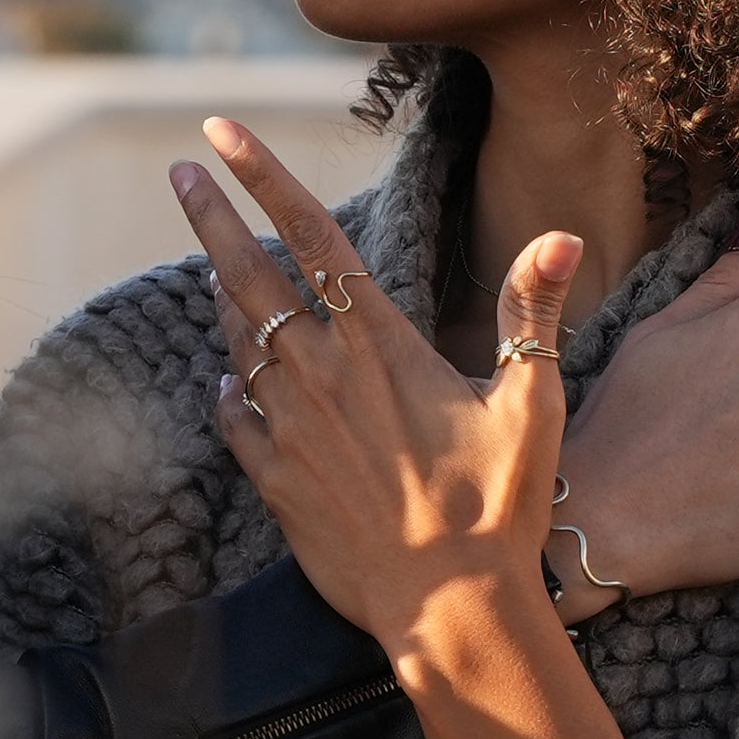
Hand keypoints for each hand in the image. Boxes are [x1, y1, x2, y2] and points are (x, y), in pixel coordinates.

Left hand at [176, 119, 580, 656]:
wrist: (450, 608)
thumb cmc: (499, 507)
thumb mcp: (532, 403)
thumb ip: (531, 312)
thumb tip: (559, 237)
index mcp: (377, 343)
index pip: (311, 235)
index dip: (265, 175)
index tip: (221, 130)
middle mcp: (320, 373)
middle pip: (248, 273)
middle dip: (211, 215)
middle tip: (180, 171)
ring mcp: (288, 425)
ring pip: (237, 340)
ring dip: (224, 296)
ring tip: (213, 265)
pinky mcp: (272, 477)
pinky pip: (232, 415)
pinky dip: (227, 387)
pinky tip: (228, 378)